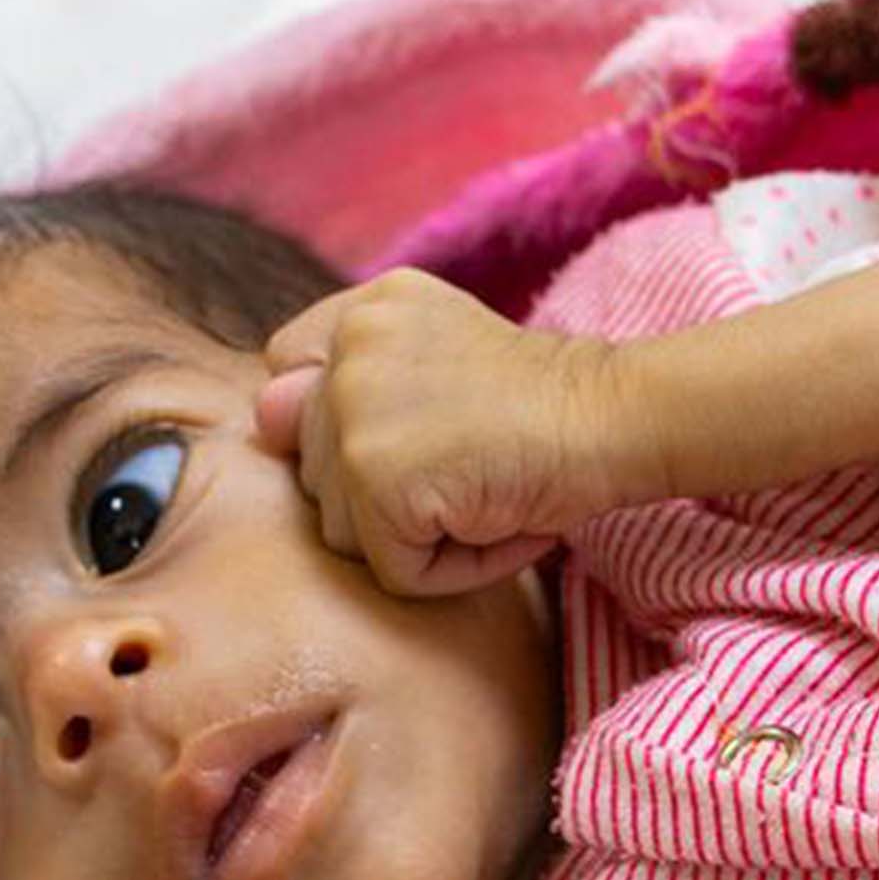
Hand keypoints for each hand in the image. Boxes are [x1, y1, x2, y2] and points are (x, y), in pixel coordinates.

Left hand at [254, 269, 633, 596]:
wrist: (613, 418)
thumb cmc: (544, 405)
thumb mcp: (442, 358)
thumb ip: (353, 380)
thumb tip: (264, 420)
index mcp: (363, 310)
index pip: (286, 378)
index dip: (341, 424)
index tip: (417, 427)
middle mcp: (347, 350)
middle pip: (313, 471)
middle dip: (383, 490)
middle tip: (470, 462)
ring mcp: (356, 412)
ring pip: (341, 527)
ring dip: (411, 533)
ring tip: (481, 491)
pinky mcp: (376, 480)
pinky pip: (390, 569)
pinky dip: (446, 568)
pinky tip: (496, 519)